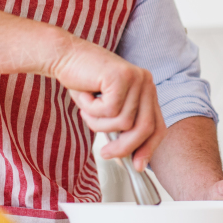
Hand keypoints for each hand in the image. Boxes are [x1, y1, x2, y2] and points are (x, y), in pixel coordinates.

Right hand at [50, 37, 166, 169]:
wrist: (64, 56)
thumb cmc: (83, 82)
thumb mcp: (108, 108)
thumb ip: (122, 125)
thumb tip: (131, 156)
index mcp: (147, 90)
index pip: (158, 126)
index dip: (148, 148)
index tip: (137, 166)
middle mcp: (146, 82)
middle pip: (145, 128)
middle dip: (124, 146)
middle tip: (105, 153)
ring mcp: (136, 78)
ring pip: (124, 122)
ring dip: (99, 123)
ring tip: (88, 109)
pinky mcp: (121, 77)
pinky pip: (109, 111)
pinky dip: (92, 111)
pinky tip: (85, 96)